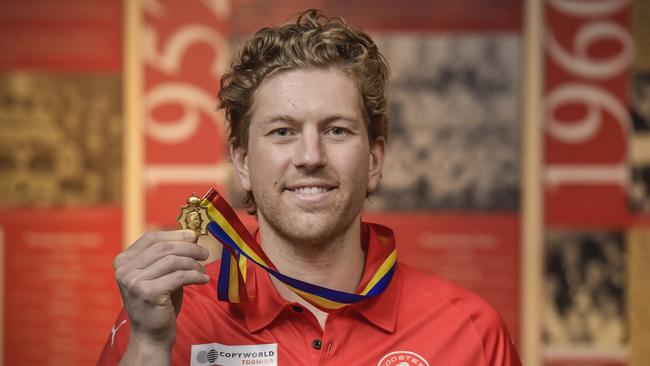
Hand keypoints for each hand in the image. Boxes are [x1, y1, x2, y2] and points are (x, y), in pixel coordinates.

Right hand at [114, 230, 209, 349]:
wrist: (151, 335)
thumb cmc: (158, 302)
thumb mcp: (159, 274)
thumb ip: (169, 255)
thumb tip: (191, 235)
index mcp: (123, 261)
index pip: (151, 238)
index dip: (175, 234)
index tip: (194, 236)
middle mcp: (124, 270)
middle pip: (164, 247)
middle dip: (189, 248)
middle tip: (205, 253)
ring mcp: (134, 282)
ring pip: (173, 261)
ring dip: (193, 263)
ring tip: (203, 270)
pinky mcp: (148, 293)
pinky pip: (179, 276)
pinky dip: (195, 276)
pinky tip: (203, 280)